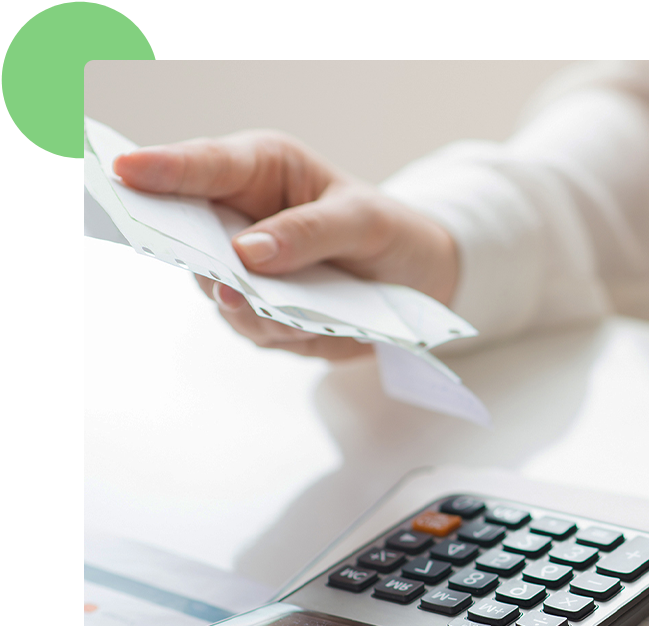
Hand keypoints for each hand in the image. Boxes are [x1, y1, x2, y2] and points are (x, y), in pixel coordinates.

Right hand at [112, 131, 458, 358]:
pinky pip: (252, 328)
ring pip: (221, 294)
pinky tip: (310, 326)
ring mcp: (248, 271)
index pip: (206, 166)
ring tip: (282, 309)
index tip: (126, 169)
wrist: (419, 279)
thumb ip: (309, 232)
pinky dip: (277, 332)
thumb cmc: (389, 232)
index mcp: (263, 172)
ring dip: (250, 307)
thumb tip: (248, 253)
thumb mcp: (364, 222)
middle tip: (220, 275)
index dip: (163, 169)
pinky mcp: (264, 313)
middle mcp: (243, 219)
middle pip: (192, 237)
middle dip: (200, 258)